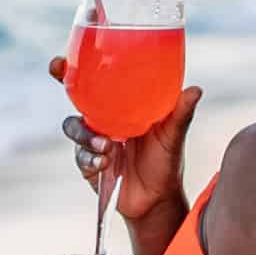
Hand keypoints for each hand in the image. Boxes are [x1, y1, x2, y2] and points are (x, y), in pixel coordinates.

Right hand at [48, 57, 201, 227]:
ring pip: (74, 127)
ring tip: (107, 145)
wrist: (158, 200)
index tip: (66, 54)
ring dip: (86, 134)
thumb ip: (181, 113)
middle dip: (64, 82)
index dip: (78, 65)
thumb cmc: (166, 161)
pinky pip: (81, 156)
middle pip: (75, 95)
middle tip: (60, 73)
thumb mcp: (174, 134)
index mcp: (120, 105)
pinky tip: (105, 163)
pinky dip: (91, 158)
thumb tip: (196, 90)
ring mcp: (93, 141)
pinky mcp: (88, 164)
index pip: (96, 80)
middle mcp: (103, 119)